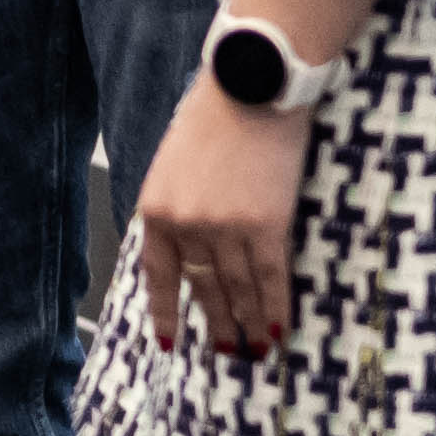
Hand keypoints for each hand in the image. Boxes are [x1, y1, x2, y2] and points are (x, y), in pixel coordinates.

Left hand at [128, 78, 306, 357]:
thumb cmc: (215, 113)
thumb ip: (175, 206)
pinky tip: (279, 329)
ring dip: (248, 324)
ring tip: (255, 350)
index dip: (166, 312)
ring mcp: (226, 230)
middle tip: (228, 352)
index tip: (170, 343)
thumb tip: (187, 248)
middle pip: (203, 288)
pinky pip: (271, 280)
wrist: (252, 84)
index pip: (158, 275)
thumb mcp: (173, 162)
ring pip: (238, 291)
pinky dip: (276, 308)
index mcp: (156, 209)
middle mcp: (186, 226)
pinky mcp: (266, 226)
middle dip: (216, 323)